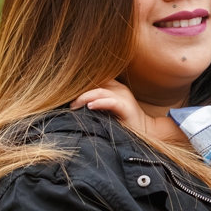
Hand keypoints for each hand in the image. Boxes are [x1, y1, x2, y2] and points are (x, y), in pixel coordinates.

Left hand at [70, 80, 190, 146]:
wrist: (146, 131)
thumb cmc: (124, 121)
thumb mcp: (109, 108)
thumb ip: (97, 101)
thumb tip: (74, 101)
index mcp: (114, 86)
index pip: (95, 79)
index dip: (80, 82)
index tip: (64, 89)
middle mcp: (119, 89)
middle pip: (95, 83)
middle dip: (78, 91)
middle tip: (66, 100)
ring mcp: (123, 97)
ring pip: (100, 91)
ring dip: (85, 97)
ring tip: (74, 105)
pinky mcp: (126, 108)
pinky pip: (111, 102)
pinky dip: (100, 103)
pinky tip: (90, 106)